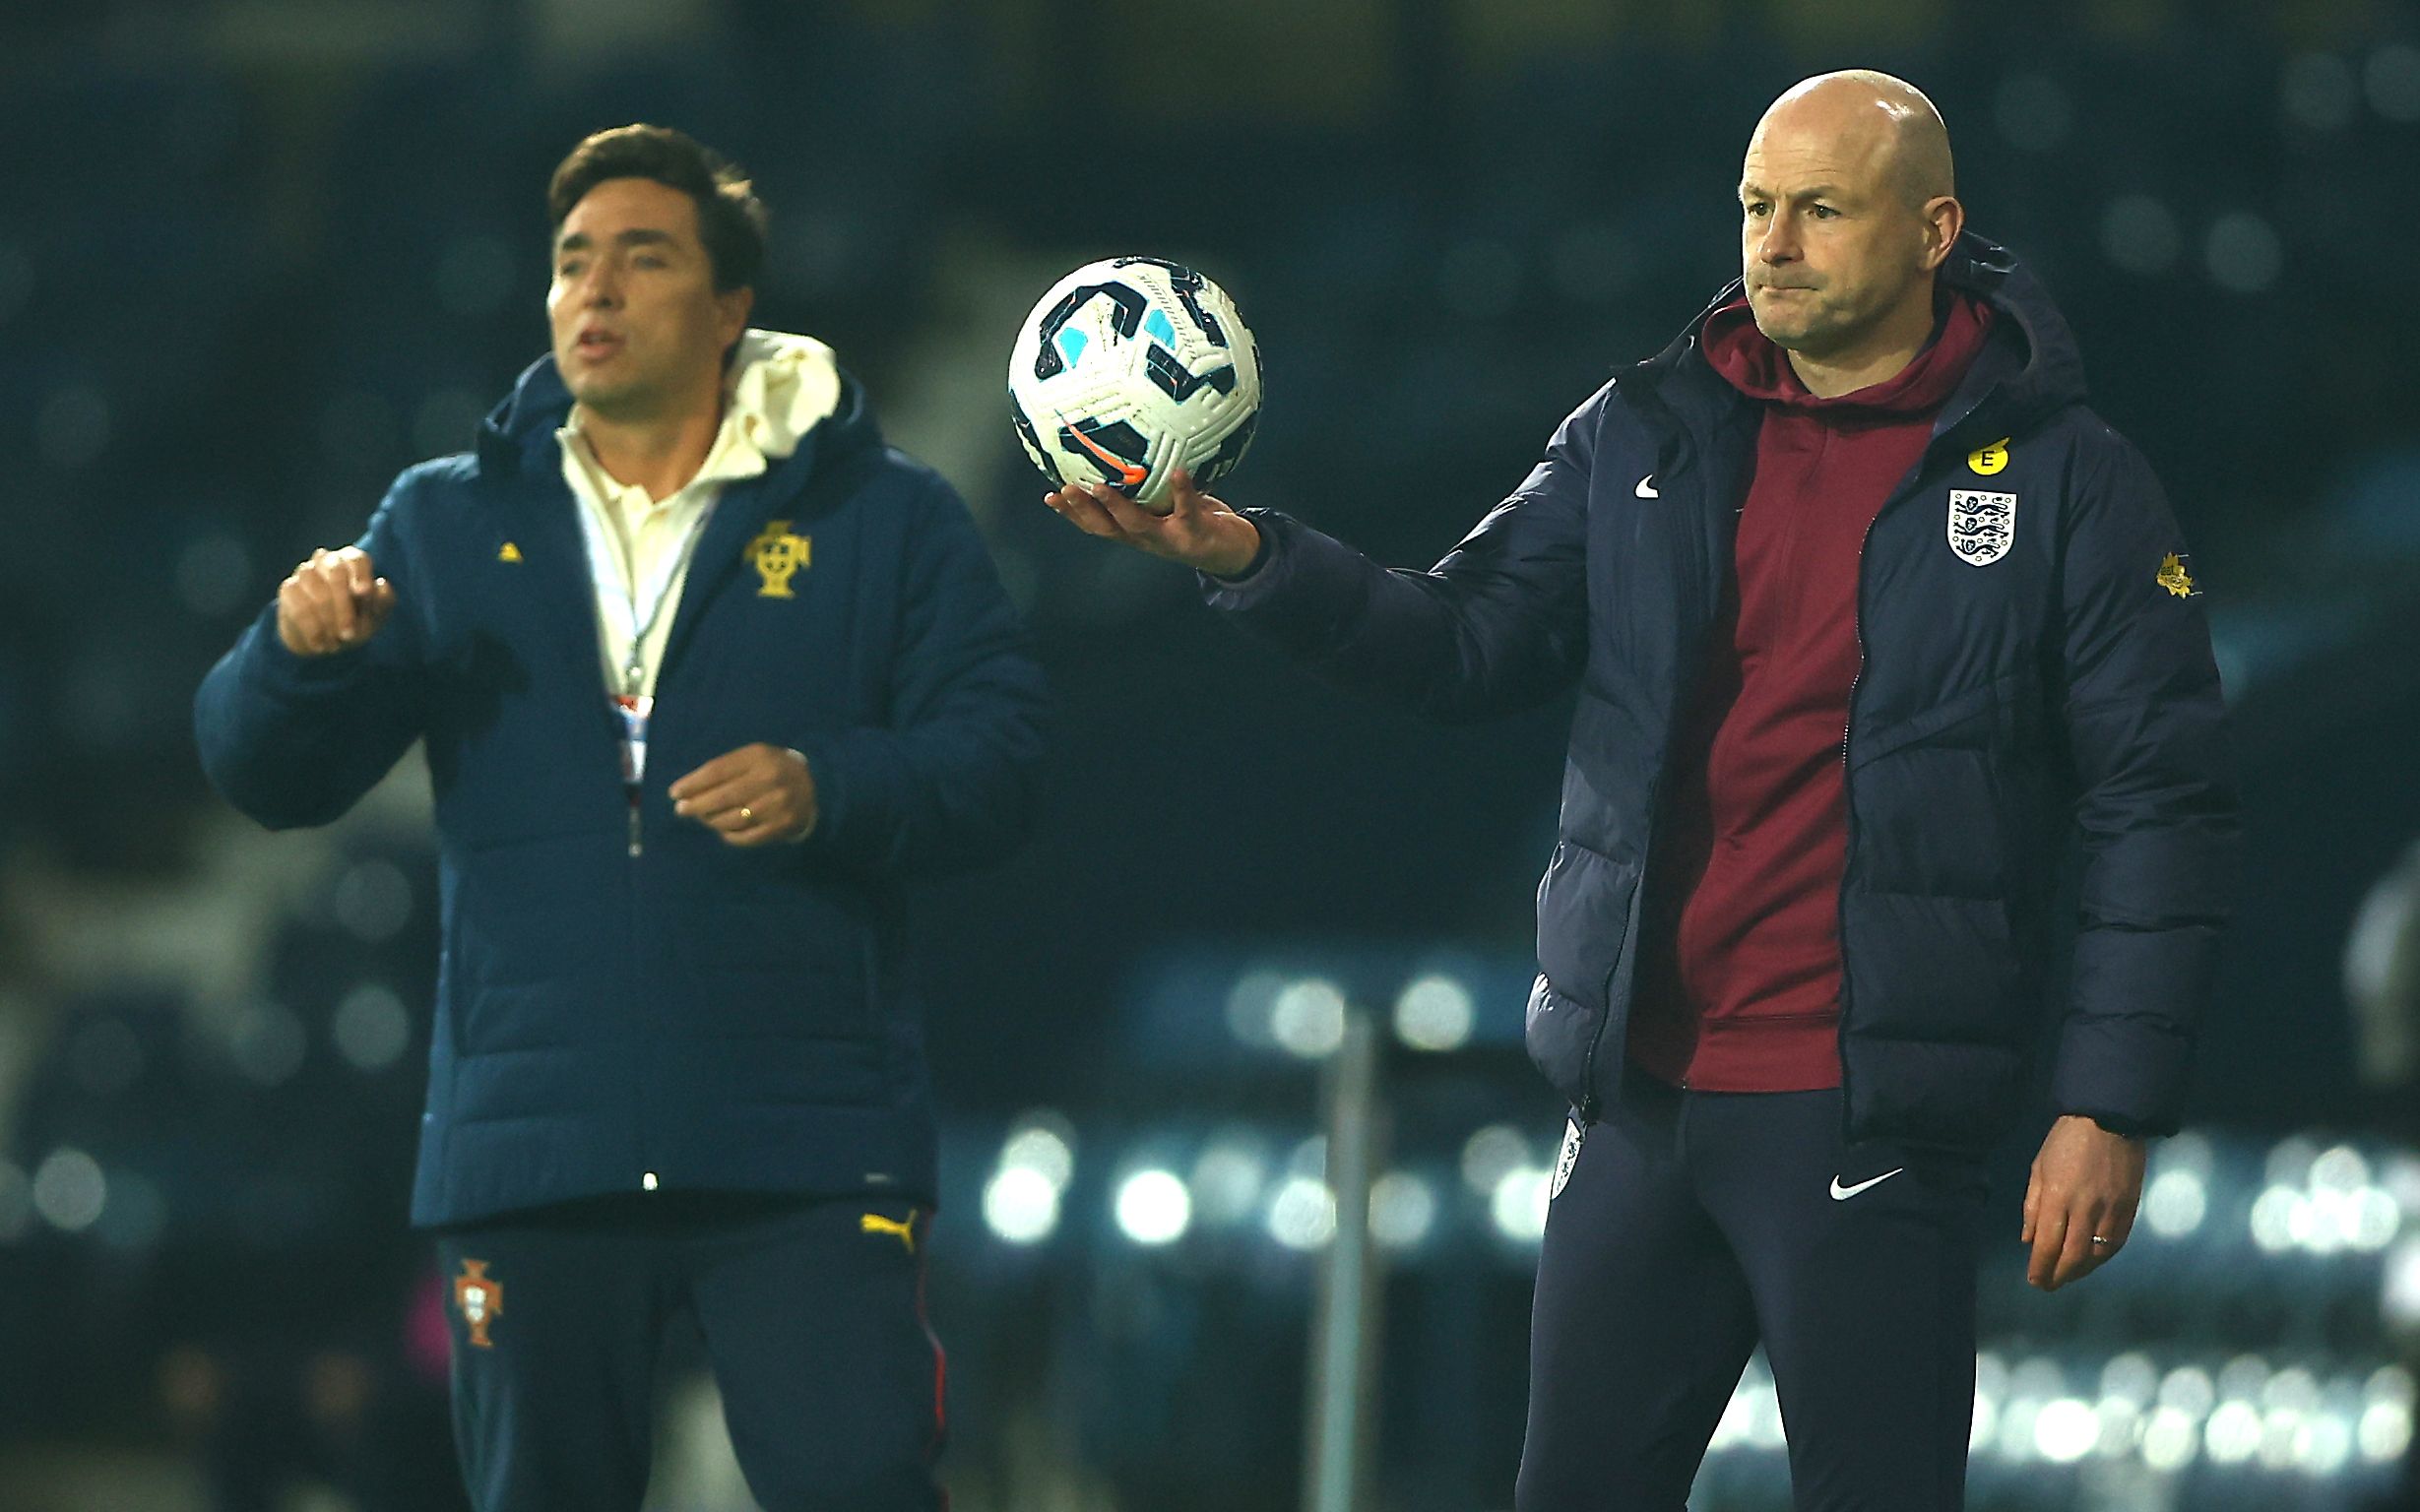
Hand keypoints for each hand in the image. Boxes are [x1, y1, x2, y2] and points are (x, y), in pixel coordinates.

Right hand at [277, 546, 396, 655]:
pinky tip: (320, 645)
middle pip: (335, 570)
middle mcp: (327, 562)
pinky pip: (297, 604)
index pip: (357, 558)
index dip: (361, 573)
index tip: (364, 593)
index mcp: (352, 563)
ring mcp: (306, 573)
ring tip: (336, 644)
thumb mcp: (375, 616)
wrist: (324, 641)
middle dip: (344, 604)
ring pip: (313, 584)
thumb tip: (382, 585)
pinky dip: (311, 627)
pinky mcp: (288, 589)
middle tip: (350, 633)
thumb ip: (383, 602)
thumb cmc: (355, 622)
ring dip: (327, 618)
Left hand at [668, 743, 817, 845]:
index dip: (692, 783)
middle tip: (681, 810)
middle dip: (697, 805)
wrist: (818, 786)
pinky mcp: (782, 826)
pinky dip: (729, 835)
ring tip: (702, 818)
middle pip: (723, 797)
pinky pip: (746, 836)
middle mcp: (769, 780)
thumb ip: (725, 768)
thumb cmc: (774, 768)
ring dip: (711, 821)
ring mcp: (777, 805)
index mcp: (759, 757)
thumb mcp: (754, 756)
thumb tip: (689, 789)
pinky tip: (722, 830)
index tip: (674, 793)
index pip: (717, 771)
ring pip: (733, 819)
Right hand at [1042, 468, 1261, 576]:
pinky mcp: (1195, 533)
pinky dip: (1183, 490)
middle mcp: (1146, 539)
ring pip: (1137, 525)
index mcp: (1135, 531)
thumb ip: (1150, 482)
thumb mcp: (1168, 502)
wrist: (1234, 552)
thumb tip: (1131, 441)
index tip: (1048, 496)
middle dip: (1082, 510)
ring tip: (1102, 486)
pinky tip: (1181, 470)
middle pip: (1106, 528)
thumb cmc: (1196, 519)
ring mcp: (1169, 538)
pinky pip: (1187, 508)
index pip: (1095, 524)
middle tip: (1063, 489)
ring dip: (1117, 507)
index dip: (1071, 514)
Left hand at [2020, 1114, 2146, 1290]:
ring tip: (2067, 1276)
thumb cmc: (2065, 1141)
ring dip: (2080, 1271)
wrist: (2109, 1120)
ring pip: (2096, 1255)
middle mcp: (2085, 1209)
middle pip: (2072, 1256)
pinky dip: (2102, 1258)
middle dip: (2058, 1276)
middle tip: (2048, 1285)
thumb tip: (2029, 1240)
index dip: (2041, 1267)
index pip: (2047, 1244)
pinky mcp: (2129, 1209)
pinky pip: (2116, 1244)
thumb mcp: (2038, 1168)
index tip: (2034, 1280)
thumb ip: (2033, 1207)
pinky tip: (2091, 1261)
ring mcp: (2111, 1211)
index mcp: (2057, 1197)